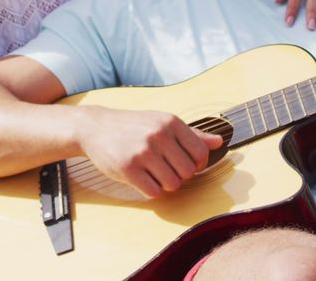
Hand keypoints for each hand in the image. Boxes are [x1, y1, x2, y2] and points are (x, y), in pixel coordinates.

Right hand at [76, 107, 223, 198]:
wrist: (95, 127)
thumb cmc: (133, 126)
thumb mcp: (162, 123)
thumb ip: (193, 134)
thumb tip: (220, 142)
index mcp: (170, 122)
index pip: (201, 154)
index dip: (196, 165)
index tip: (183, 164)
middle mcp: (158, 135)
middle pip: (188, 173)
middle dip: (179, 176)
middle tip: (165, 169)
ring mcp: (143, 152)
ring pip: (172, 184)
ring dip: (165, 184)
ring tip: (153, 173)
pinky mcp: (128, 169)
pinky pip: (154, 192)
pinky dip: (151, 190)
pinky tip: (142, 178)